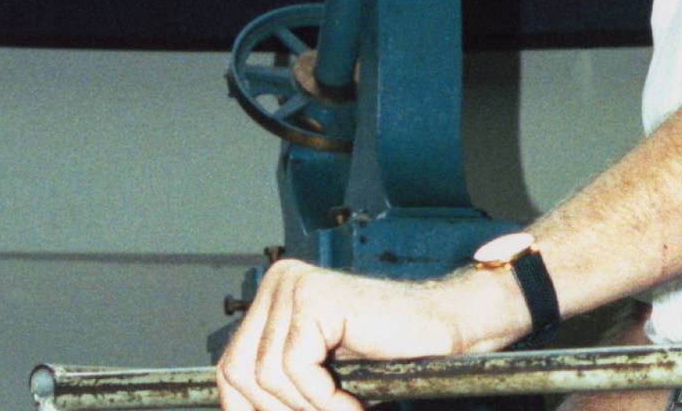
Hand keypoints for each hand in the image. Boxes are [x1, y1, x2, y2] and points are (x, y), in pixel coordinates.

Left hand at [216, 258, 470, 410]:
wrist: (449, 326)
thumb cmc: (392, 352)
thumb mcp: (321, 374)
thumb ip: (282, 386)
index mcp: (274, 296)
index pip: (232, 367)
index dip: (247, 410)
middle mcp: (280, 283)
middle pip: (241, 371)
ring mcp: (296, 286)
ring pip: (266, 375)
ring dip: (306, 408)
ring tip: (344, 410)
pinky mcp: (316, 299)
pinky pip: (295, 368)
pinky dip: (324, 399)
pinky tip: (352, 405)